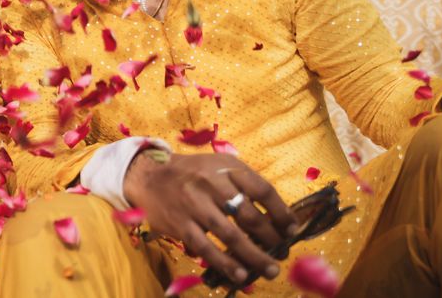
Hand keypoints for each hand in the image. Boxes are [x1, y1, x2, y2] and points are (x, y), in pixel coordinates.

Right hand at [123, 151, 297, 285]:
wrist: (149, 175)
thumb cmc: (192, 174)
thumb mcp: (218, 167)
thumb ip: (243, 184)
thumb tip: (275, 216)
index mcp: (226, 167)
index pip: (262, 190)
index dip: (281, 212)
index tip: (292, 229)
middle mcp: (211, 183)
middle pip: (249, 215)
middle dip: (271, 238)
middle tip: (282, 252)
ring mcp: (195, 204)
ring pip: (231, 235)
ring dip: (254, 256)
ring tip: (270, 269)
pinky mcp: (181, 224)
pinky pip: (207, 248)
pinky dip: (225, 264)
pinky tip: (241, 275)